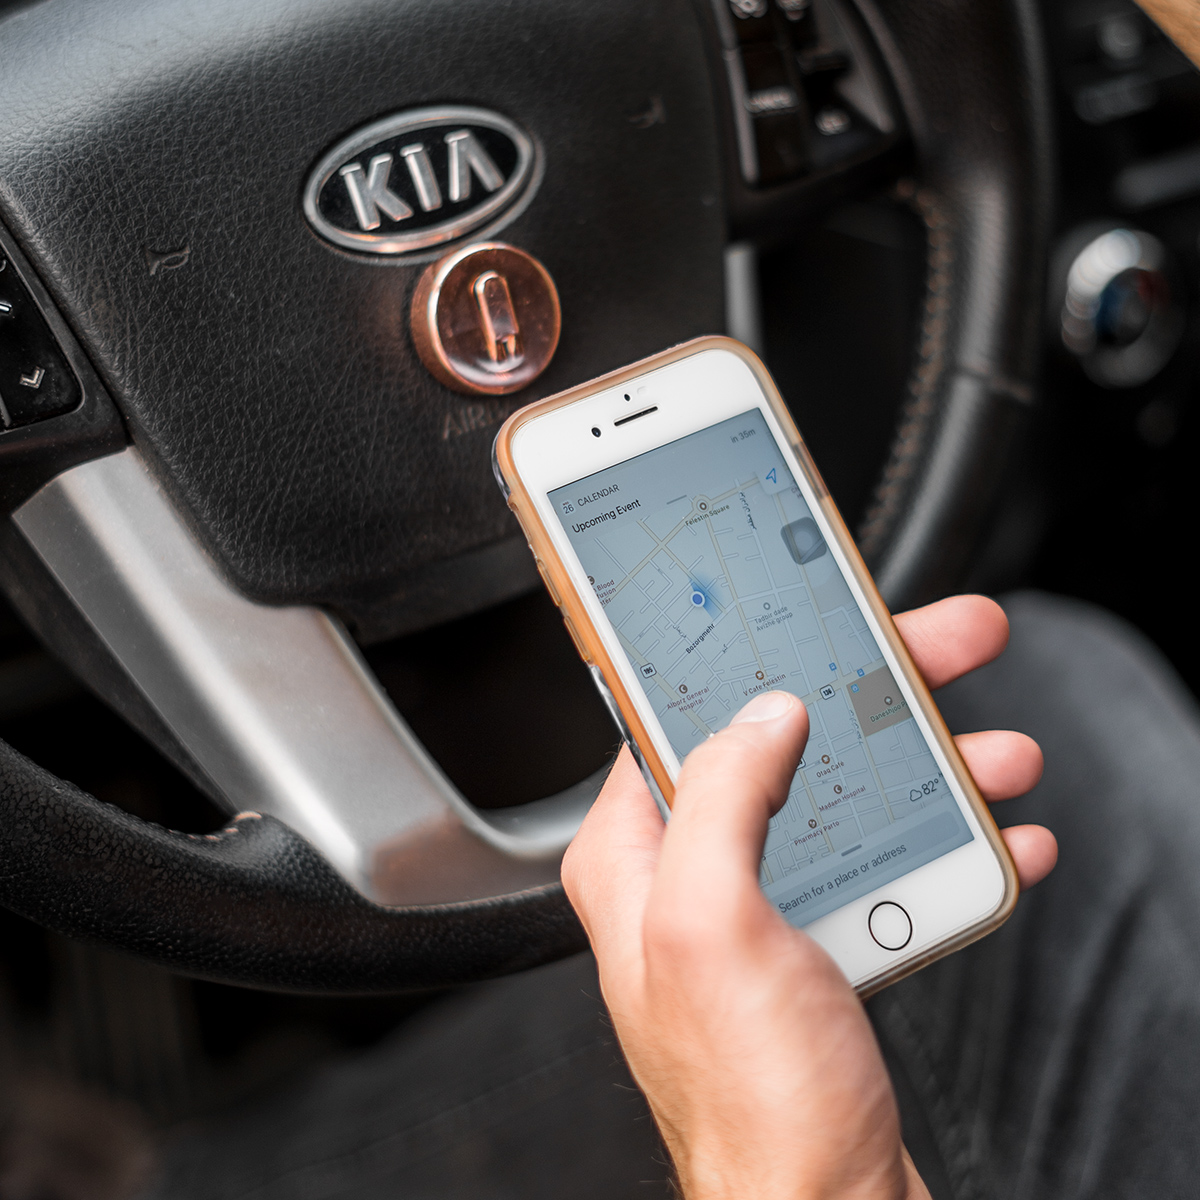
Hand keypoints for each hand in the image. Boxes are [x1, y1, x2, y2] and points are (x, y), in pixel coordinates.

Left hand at [562, 595, 1053, 1199]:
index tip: (795, 612)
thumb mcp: (708, 924)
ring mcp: (758, 907)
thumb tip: (760, 715)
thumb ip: (722, 800)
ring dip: (921, 768)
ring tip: (991, 754)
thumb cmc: (749, 1097)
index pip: (677, 718)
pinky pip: (880, 863)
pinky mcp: (816, 944)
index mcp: (634, 856)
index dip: (740, 659)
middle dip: (863, 695)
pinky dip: (939, 842)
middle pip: (777, 744)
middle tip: (935, 650)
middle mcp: (690, 874)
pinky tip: (992, 834)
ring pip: (839, 798)